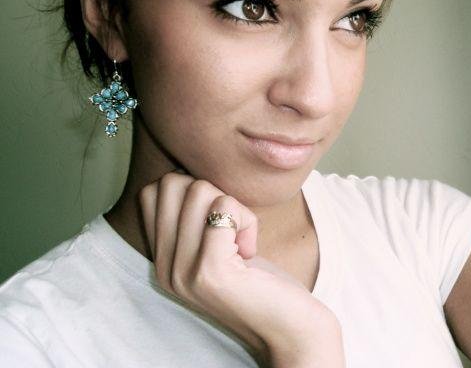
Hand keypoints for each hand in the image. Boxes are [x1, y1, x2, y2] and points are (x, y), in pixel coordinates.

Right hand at [140, 170, 344, 366]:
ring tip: (242, 239)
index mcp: (162, 260)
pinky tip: (251, 248)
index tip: (217, 219)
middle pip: (172, 183)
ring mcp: (183, 271)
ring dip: (234, 206)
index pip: (152, 191)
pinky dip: (247, 218)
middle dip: (211, 191)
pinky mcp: (211, 270)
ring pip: (199, 189)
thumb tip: (186, 170)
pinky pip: (225, 206)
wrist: (289, 328)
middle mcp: (164, 268)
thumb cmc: (259, 278)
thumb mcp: (214, 247)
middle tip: (231, 226)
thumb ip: (192, 217)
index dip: (190, 189)